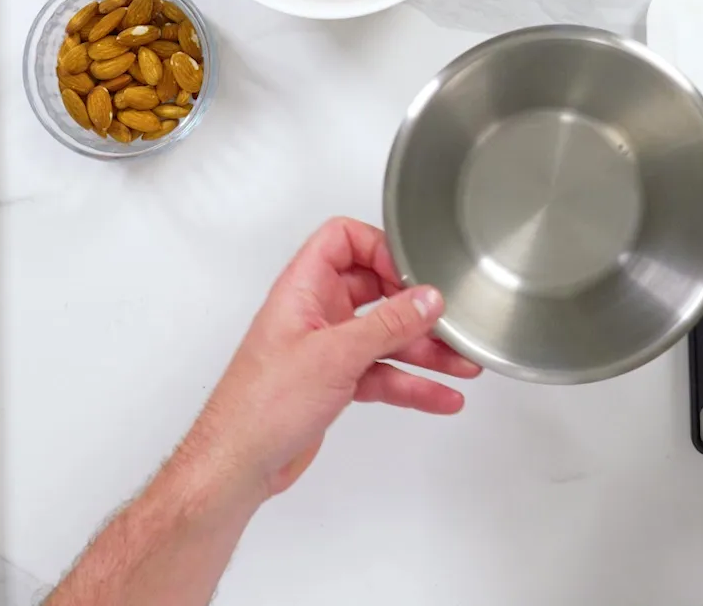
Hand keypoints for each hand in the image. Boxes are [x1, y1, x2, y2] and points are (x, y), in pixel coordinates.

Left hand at [189, 217, 482, 497]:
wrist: (239, 464)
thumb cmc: (262, 405)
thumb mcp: (336, 355)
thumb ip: (387, 324)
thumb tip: (427, 298)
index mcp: (303, 289)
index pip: (343, 239)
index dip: (380, 248)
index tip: (413, 275)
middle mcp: (314, 312)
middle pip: (375, 290)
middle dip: (416, 307)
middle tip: (450, 320)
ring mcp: (325, 348)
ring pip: (385, 337)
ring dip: (424, 351)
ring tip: (463, 364)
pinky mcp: (333, 382)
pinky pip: (382, 373)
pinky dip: (411, 384)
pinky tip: (441, 396)